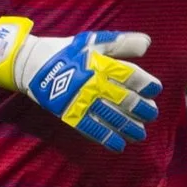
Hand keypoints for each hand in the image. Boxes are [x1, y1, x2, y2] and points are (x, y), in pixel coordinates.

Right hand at [0, 16, 160, 151]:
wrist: (31, 64)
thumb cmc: (66, 51)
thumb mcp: (93, 41)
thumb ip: (120, 42)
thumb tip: (147, 44)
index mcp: (99, 64)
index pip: (129, 75)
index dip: (145, 83)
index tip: (154, 90)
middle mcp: (92, 83)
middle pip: (123, 99)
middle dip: (141, 109)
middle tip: (151, 114)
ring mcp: (81, 100)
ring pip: (110, 116)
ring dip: (128, 127)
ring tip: (140, 133)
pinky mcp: (69, 113)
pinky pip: (90, 128)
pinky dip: (106, 138)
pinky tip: (119, 145)